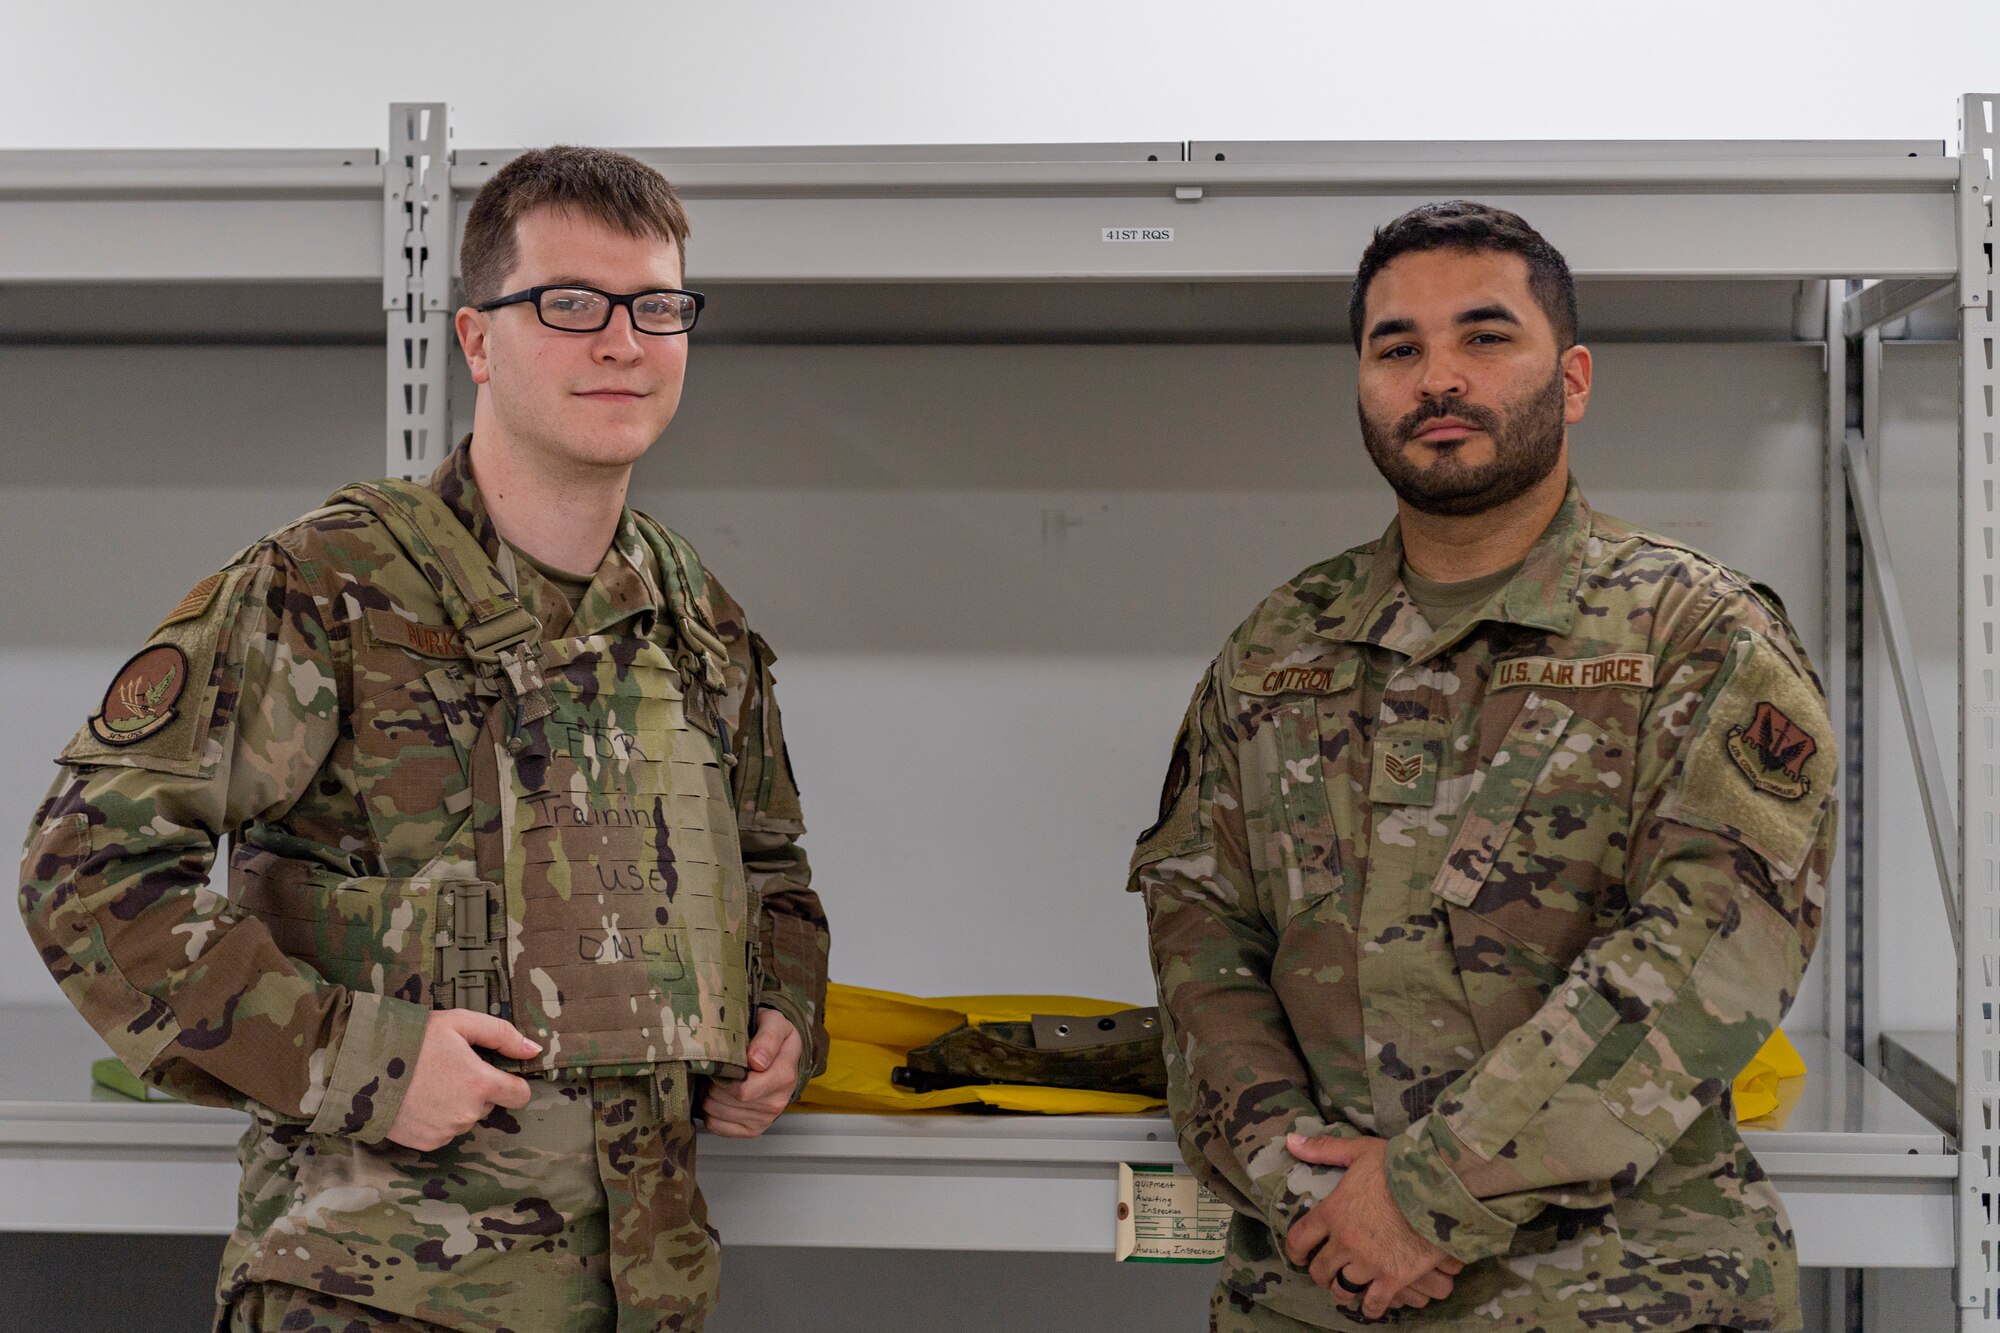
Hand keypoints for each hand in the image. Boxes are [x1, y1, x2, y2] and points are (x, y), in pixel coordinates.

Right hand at [385, 1009, 539, 1150]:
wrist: (362, 1068)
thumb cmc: (412, 1040)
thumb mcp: (459, 1022)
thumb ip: (502, 1035)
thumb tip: (534, 1049)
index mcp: (481, 1084)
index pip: (520, 1095)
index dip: (511, 1082)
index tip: (496, 1073)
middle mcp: (469, 1113)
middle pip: (488, 1104)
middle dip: (475, 1089)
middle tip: (447, 1069)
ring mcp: (447, 1131)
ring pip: (465, 1117)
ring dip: (455, 1104)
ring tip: (428, 1082)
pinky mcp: (427, 1143)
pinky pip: (444, 1131)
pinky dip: (436, 1118)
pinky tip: (417, 1100)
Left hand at [701, 1008, 802, 1137]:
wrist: (779, 1052)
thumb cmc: (771, 1036)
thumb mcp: (775, 1023)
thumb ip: (768, 1037)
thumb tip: (757, 1061)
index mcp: (784, 1077)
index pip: (743, 1090)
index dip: (725, 1076)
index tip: (724, 1058)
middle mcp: (777, 1102)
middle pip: (727, 1101)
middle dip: (713, 1082)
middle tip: (717, 1067)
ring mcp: (765, 1119)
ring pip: (716, 1113)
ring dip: (709, 1095)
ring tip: (718, 1079)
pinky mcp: (752, 1130)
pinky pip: (716, 1126)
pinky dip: (710, 1111)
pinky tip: (719, 1096)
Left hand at [1283, 1133, 1464, 1318]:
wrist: (1439, 1187)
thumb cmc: (1398, 1166)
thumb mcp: (1359, 1151)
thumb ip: (1323, 1150)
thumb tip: (1290, 1141)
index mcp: (1332, 1212)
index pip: (1299, 1238)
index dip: (1294, 1251)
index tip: (1298, 1255)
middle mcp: (1345, 1242)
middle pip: (1319, 1269)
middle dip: (1319, 1273)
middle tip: (1325, 1272)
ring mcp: (1368, 1263)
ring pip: (1343, 1288)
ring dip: (1341, 1289)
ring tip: (1346, 1287)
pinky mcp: (1393, 1278)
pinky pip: (1373, 1304)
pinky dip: (1369, 1307)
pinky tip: (1370, 1304)